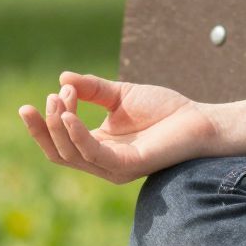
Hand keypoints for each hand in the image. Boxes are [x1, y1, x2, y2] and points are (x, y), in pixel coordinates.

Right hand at [18, 71, 215, 184]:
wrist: (199, 119)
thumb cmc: (164, 109)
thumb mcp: (120, 94)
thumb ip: (92, 88)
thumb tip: (62, 78)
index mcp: (98, 146)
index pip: (59, 142)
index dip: (46, 122)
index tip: (47, 95)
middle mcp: (102, 162)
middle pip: (59, 152)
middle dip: (46, 127)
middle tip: (49, 97)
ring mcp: (114, 167)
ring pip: (72, 154)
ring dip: (60, 126)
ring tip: (59, 99)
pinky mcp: (128, 166)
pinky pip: (93, 155)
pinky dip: (78, 136)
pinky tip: (70, 116)